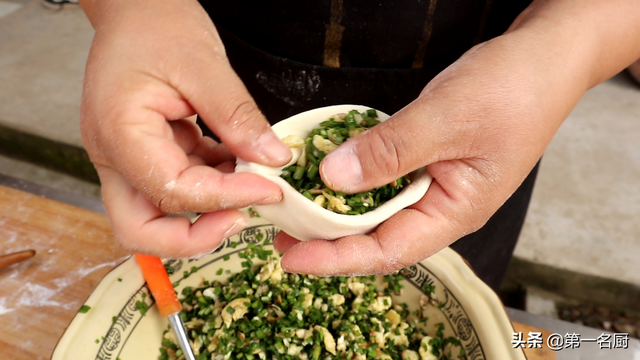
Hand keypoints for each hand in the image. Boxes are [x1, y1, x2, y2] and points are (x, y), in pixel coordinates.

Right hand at [79, 0, 290, 256]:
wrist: (136, 9)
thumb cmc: (158, 25)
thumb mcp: (204, 65)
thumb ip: (237, 117)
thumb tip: (272, 160)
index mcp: (119, 132)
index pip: (173, 191)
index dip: (226, 197)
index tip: (271, 189)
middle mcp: (113, 155)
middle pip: (140, 230)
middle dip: (194, 238)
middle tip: (242, 218)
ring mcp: (125, 158)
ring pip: (155, 216)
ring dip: (204, 213)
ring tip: (247, 184)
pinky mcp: (144, 155)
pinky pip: (174, 188)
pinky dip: (207, 186)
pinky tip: (236, 164)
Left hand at [273, 0, 639, 275]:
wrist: (542, 58)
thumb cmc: (512, 90)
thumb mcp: (447, 119)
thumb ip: (391, 151)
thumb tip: (333, 179)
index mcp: (454, 211)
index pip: (388, 251)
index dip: (337, 259)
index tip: (292, 257)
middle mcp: (440, 205)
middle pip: (378, 236)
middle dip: (328, 240)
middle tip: (280, 233)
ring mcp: (432, 182)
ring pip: (377, 208)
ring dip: (336, 211)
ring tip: (294, 210)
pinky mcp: (424, 159)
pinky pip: (382, 177)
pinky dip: (352, 178)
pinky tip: (327, 175)